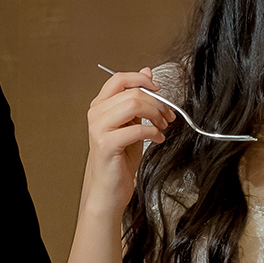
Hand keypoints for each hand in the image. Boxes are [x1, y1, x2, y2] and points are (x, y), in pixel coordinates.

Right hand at [82, 68, 174, 218]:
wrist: (109, 189)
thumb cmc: (119, 159)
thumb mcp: (132, 123)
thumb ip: (137, 100)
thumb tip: (147, 74)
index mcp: (100, 105)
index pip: (120, 79)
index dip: (142, 80)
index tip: (158, 89)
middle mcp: (96, 114)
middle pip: (132, 92)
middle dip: (157, 102)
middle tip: (167, 115)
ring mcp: (99, 128)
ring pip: (134, 105)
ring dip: (155, 114)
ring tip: (162, 126)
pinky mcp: (106, 144)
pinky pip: (136, 129)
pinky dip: (153, 133)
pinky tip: (157, 139)